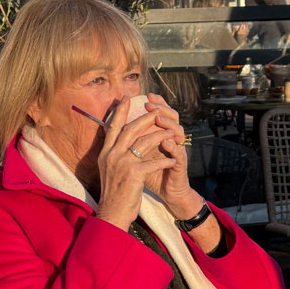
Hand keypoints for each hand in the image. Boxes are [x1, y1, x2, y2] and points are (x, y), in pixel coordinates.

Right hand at [95, 96, 176, 229]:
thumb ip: (114, 155)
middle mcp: (111, 155)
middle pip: (130, 130)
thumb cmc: (114, 193)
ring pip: (143, 142)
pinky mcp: (133, 174)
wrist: (112, 213)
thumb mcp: (109, 170)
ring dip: (160, 136)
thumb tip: (120, 142)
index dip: (120, 112)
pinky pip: (152, 162)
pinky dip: (164, 160)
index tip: (127, 98)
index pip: (112, 127)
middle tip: (157, 111)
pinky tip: (172, 160)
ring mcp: (122, 163)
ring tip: (172, 133)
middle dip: (145, 118)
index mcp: (105, 153)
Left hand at [137, 94, 203, 220]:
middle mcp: (171, 139)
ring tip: (158, 118)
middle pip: (171, 117)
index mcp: (160, 135)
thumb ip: (129, 141)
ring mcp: (177, 150)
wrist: (166, 193)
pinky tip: (167, 143)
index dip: (154, 103)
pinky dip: (174, 148)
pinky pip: (180, 153)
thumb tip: (109, 128)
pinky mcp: (181, 164)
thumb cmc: (150, 174)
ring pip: (178, 131)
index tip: (145, 95)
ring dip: (168, 124)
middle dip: (160, 108)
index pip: (160, 114)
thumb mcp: (137, 156)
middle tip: (150, 102)